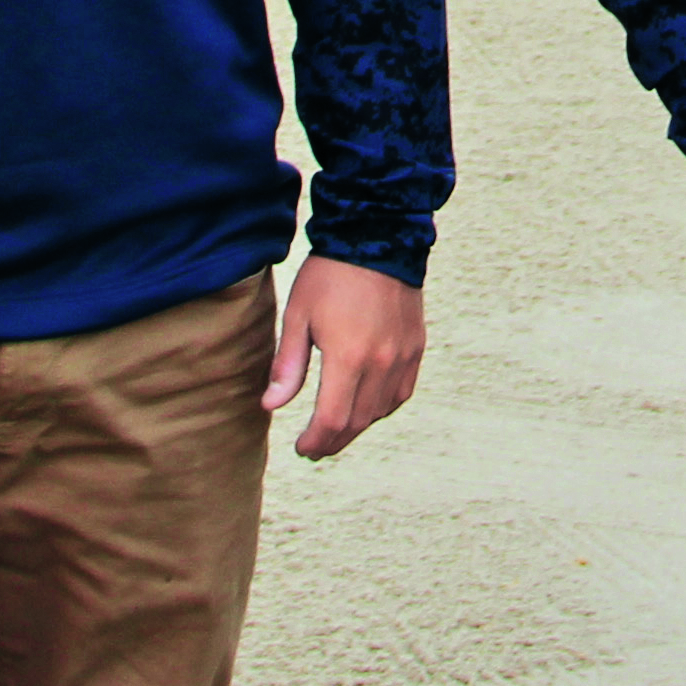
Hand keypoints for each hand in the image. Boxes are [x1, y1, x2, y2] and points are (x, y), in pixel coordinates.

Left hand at [264, 256, 425, 459]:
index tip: (302, 448)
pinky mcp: (416, 347)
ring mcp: (402, 356)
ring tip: (336, 429)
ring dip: (357, 426)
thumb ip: (287, 365)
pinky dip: (382, 408)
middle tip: (315, 448)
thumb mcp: (298, 316)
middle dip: (334, 441)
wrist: (378, 237)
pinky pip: (401, 392)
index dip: (315, 441)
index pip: (332, 419)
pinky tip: (366, 408)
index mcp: (347, 356)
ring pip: (380, 411)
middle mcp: (380, 362)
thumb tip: (270, 405)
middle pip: (357, 422)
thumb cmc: (329, 275)